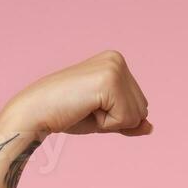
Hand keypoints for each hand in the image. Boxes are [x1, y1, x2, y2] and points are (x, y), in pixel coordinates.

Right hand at [0, 50, 152, 136]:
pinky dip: (107, 124)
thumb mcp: (105, 118)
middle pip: (142, 109)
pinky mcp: (109, 81)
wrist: (36, 112)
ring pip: (137, 115)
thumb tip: (150, 127)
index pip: (140, 105)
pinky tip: (85, 109)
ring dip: (111, 122)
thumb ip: (130, 121)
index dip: (116, 117)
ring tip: (85, 108)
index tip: (89, 106)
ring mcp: (114, 67)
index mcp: (116, 62)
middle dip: (116, 120)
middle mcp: (117, 59)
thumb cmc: (66, 114)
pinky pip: (126, 119)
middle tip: (86, 108)